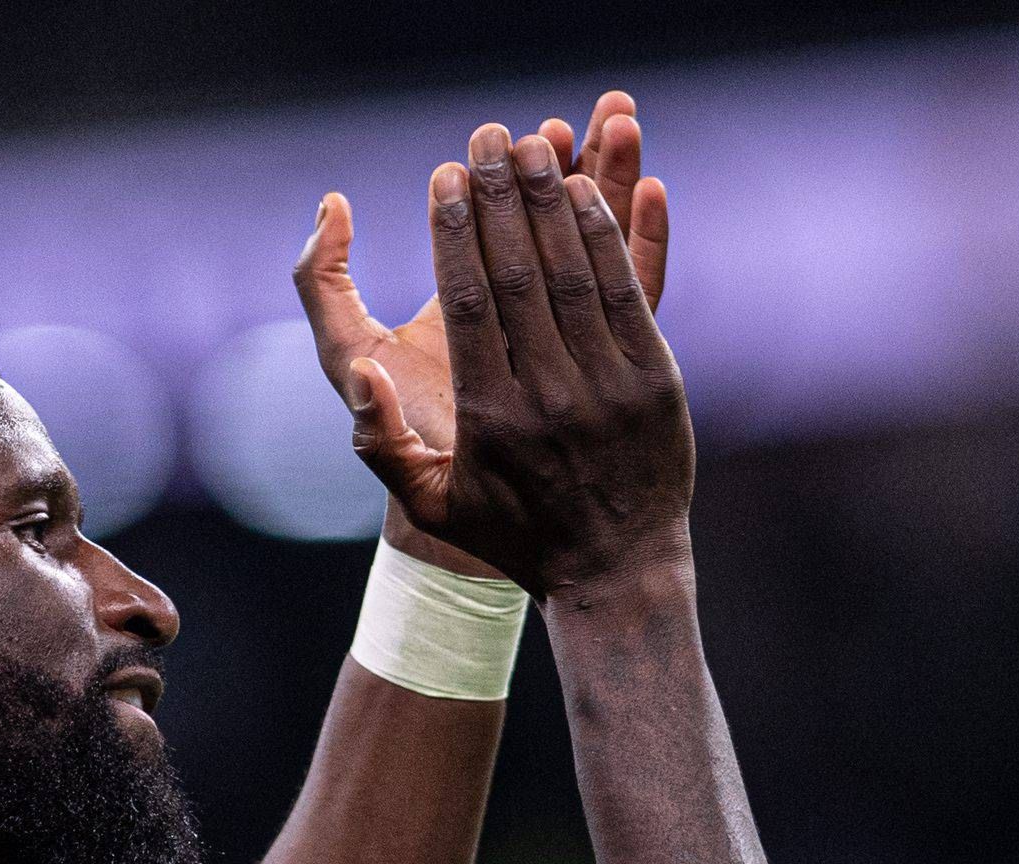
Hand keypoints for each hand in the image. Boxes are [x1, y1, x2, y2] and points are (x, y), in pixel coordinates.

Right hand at [340, 125, 694, 595]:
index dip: (457, 231)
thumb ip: (378, 442)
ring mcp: (608, 385)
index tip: (447, 176)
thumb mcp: (429, 505)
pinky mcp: (655, 379)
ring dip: (556, 198)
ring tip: (539, 143)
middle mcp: (549, 395)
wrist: (615, 573)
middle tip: (490, 136)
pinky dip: (609, 235)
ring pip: (576, 272)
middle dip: (503, 196)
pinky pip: (627, 291)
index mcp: (491, 416)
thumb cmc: (512, 536)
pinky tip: (591, 189)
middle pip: (521, 273)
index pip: (470, 302)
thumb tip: (363, 372)